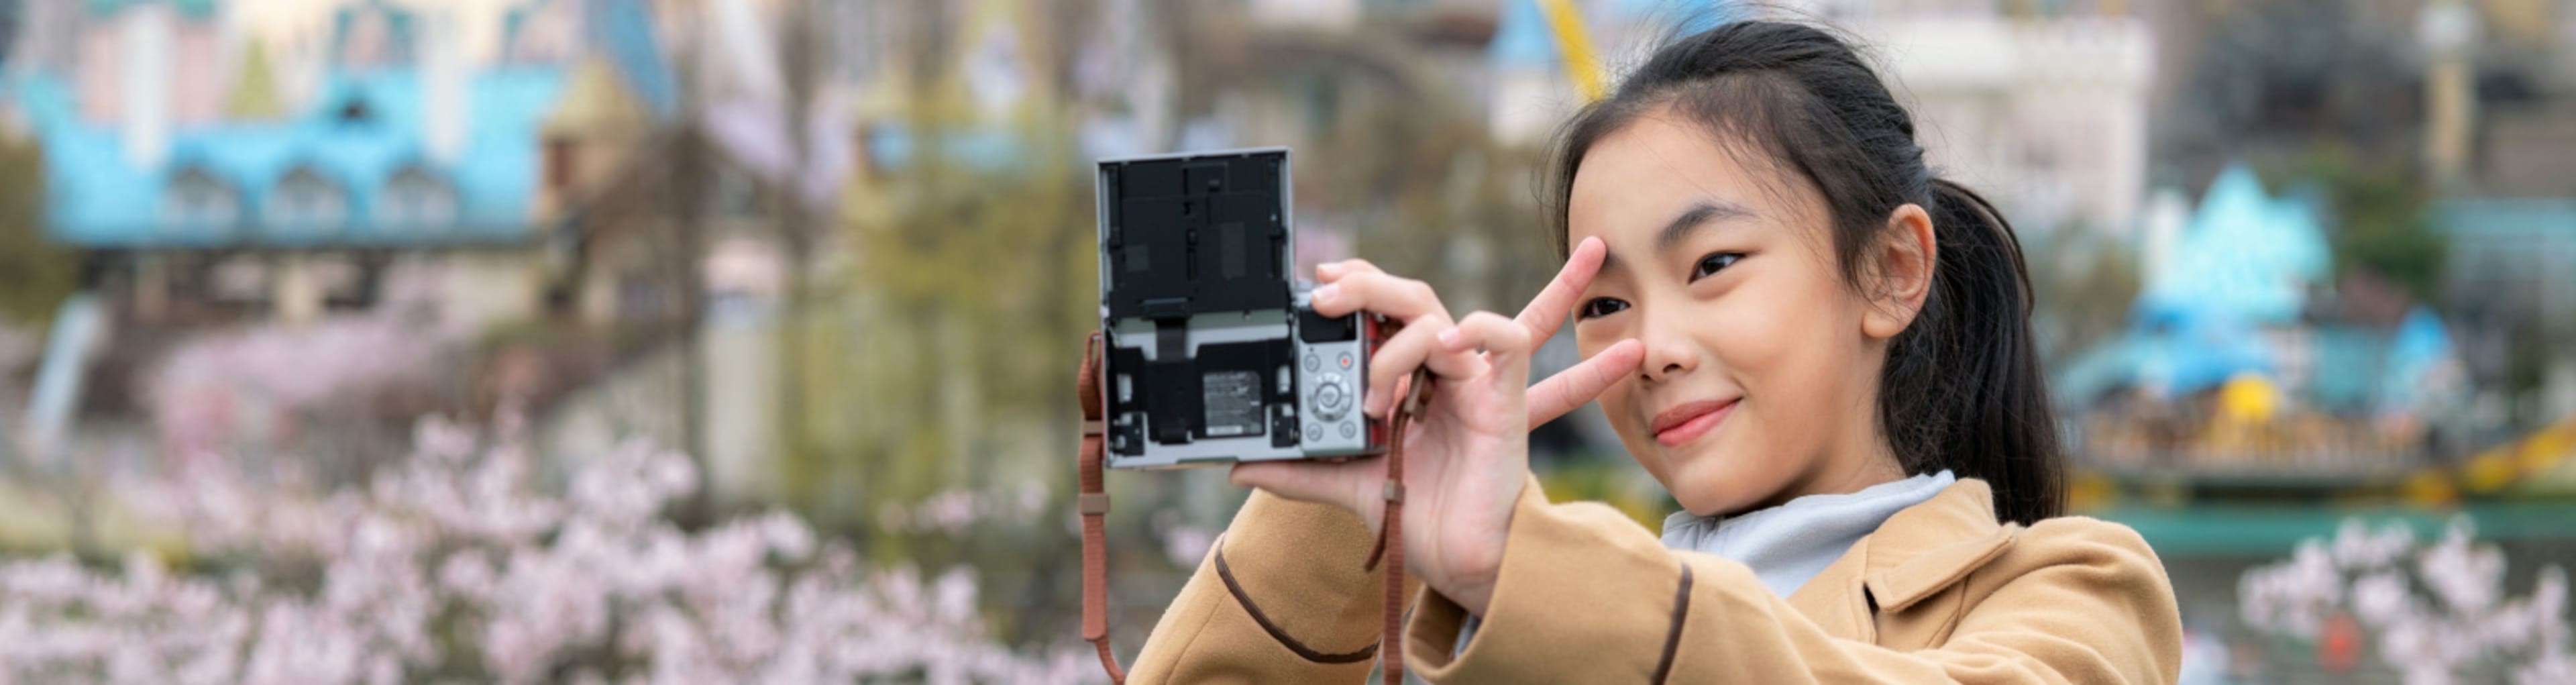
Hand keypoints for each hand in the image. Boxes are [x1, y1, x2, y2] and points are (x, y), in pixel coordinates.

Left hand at [1230, 237, 1643, 614]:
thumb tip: (1243, 467)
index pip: (1386, 310)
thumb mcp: (1350, 485)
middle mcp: (1440, 374)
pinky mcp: (1502, 403)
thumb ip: (1301, 471)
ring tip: (1370, 399)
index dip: (1356, 283)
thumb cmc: (1421, 518)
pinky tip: (1447, 343)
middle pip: (1409, 300)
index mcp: (1409, 382)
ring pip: (1437, 321)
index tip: (1314, 285)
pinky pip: (1508, 342)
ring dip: (1392, 349)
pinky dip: (1479, 329)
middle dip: (1363, 288)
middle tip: (1322, 300)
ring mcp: (1472, 384)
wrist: (1460, 562)